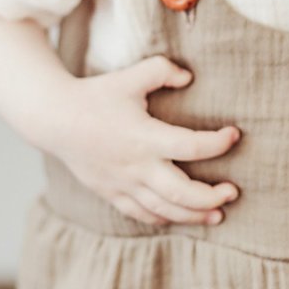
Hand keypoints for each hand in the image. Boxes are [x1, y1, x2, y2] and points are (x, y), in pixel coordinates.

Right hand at [48, 55, 242, 226]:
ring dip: (194, 215)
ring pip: (165, 210)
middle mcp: (137, 166)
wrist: (55, 120)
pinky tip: (181, 216)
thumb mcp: (130, 76)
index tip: (234, 134)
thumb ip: (162, 70)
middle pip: (182, 193)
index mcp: (145, 137)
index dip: (219, 143)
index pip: (192, 147)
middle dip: (212, 197)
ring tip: (217, 214)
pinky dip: (165, 218)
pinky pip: (142, 214)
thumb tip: (189, 77)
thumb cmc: (96, 96)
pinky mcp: (112, 193)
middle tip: (232, 192)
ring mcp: (123, 184)